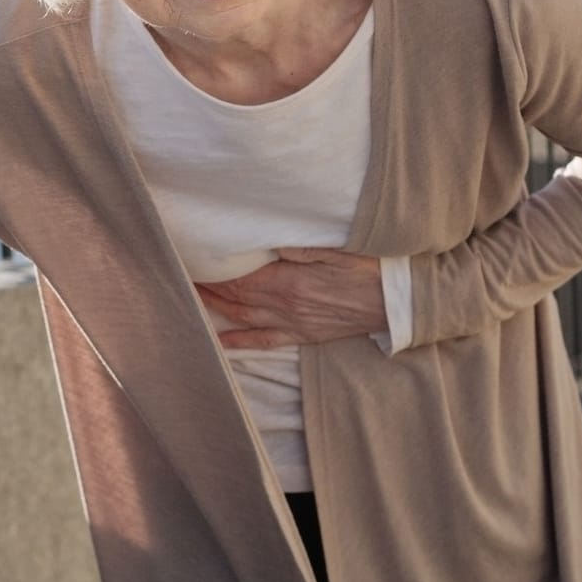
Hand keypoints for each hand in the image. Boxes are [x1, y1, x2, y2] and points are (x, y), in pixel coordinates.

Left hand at [195, 248, 384, 350]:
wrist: (399, 301)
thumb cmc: (372, 267)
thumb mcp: (337, 246)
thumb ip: (299, 244)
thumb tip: (265, 239)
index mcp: (290, 282)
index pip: (239, 277)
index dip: (212, 270)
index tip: (192, 259)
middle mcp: (285, 306)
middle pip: (235, 297)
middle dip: (207, 286)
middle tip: (182, 274)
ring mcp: (293, 323)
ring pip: (242, 318)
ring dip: (215, 308)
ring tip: (191, 297)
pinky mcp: (304, 335)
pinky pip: (264, 341)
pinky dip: (238, 342)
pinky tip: (219, 342)